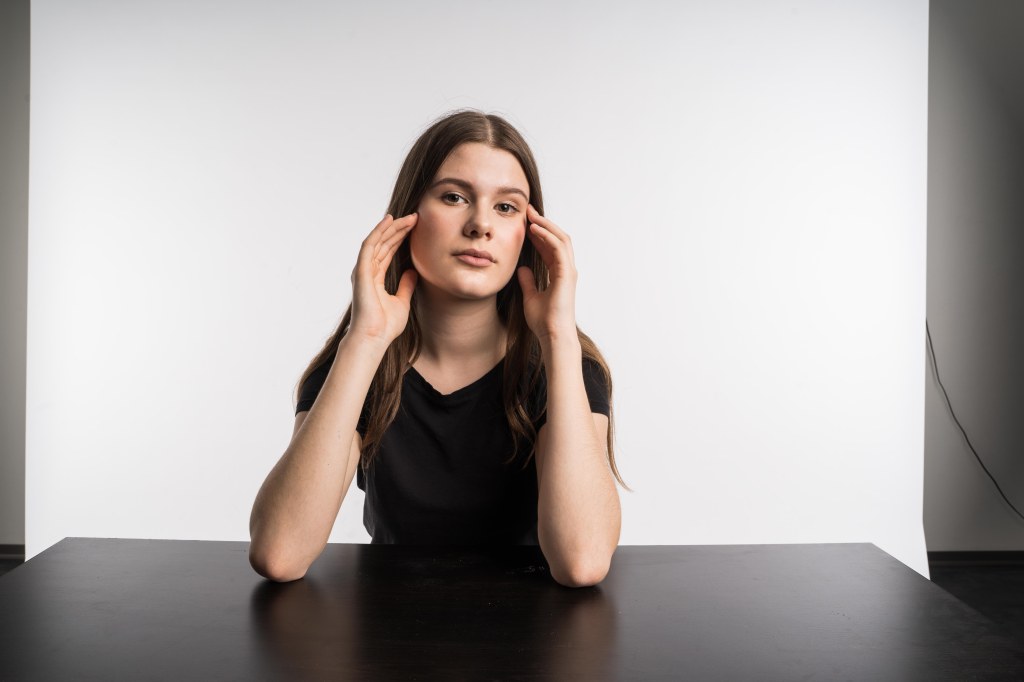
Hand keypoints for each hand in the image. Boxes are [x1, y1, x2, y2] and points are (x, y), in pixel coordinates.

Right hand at [348, 213, 417, 344]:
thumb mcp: (402, 302)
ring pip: (378, 241)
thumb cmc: (385, 326)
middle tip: (415, 217)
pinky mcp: (361, 271)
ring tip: (408, 217)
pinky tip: (390, 221)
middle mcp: (367, 271)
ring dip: (392, 227)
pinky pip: (370, 246)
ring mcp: (363, 270)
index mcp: (375, 278)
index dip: (401, 238)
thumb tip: (412, 271)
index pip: (389, 251)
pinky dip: (379, 232)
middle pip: (384, 243)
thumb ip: (406, 286)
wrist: (374, 339)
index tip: (416, 228)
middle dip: (399, 229)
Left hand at [516, 204, 577, 343]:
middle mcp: (566, 270)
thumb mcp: (530, 296)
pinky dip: (547, 236)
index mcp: (559, 274)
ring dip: (546, 225)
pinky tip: (534, 229)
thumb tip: (521, 269)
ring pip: (560, 239)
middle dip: (543, 223)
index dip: (539, 233)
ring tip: (531, 215)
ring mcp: (568, 271)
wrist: (552, 336)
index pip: (550, 247)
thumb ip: (528, 282)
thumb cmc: (544, 321)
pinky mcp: (566, 274)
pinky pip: (558, 249)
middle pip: (557, 238)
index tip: (525, 222)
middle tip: (528, 211)